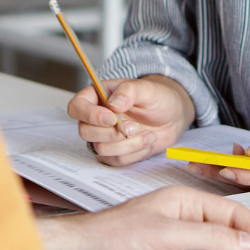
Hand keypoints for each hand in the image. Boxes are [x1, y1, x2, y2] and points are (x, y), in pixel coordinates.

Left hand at [35, 185, 249, 249]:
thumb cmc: (113, 238)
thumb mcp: (169, 235)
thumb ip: (212, 237)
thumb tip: (249, 242)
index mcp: (186, 201)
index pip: (234, 212)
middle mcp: (183, 218)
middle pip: (228, 230)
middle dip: (248, 246)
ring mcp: (174, 240)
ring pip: (214, 249)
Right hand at [68, 75, 193, 166]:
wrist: (172, 116)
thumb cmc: (157, 98)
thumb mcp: (147, 88)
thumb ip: (129, 91)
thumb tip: (113, 103)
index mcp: (96, 96)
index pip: (77, 107)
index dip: (90, 115)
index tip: (111, 118)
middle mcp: (95, 118)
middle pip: (85, 132)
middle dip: (113, 133)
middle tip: (136, 127)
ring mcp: (103, 137)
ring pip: (101, 149)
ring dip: (128, 144)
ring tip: (148, 133)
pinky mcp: (114, 153)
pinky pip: (116, 160)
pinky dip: (135, 152)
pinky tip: (147, 140)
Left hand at [188, 109, 249, 188]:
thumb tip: (245, 154)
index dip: (238, 174)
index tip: (220, 169)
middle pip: (245, 180)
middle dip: (216, 173)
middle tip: (192, 166)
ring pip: (247, 179)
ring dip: (222, 171)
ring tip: (198, 163)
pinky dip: (237, 168)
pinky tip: (229, 157)